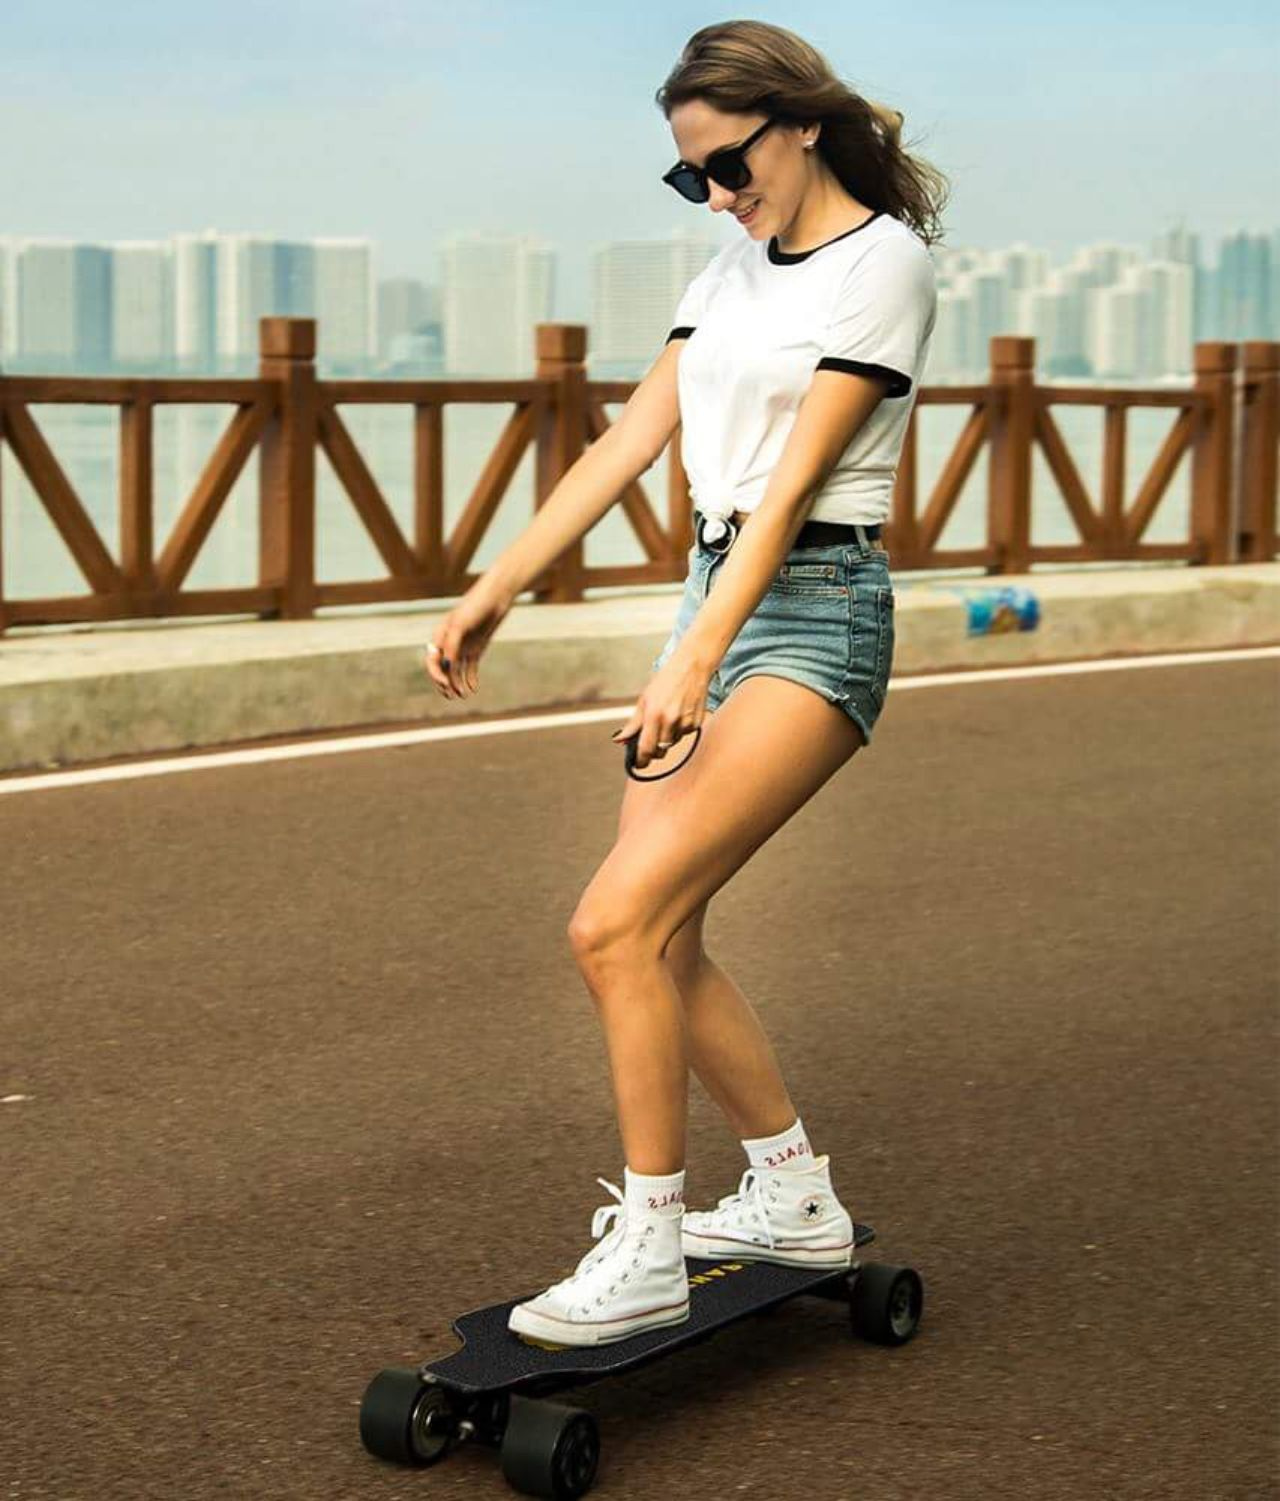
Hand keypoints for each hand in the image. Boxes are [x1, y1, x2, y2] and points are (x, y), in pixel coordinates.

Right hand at [422, 575, 514, 698]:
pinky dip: (470, 679)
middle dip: (445, 683)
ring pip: (455, 671)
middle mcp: (449, 643)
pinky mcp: (475, 649)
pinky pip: (470, 668)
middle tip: (452, 695)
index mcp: (440, 635)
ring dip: (457, 684)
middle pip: (442, 669)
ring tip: (464, 696)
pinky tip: (473, 689)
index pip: (432, 660)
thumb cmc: (475, 607)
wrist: (496, 597)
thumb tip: (447, 665)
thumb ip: (452, 644)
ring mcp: (462, 647)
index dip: (436, 674)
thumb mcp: (461, 624)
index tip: (445, 684)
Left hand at [610, 652, 712, 771]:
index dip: (640, 760)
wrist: (691, 667)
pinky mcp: (697, 723)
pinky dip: (680, 730)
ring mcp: (685, 723)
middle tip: (650, 741)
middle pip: (660, 750)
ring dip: (667, 737)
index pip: (645, 748)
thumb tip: (619, 740)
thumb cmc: (665, 681)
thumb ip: (633, 724)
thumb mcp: (644, 700)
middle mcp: (670, 721)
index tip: (638, 764)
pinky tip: (680, 713)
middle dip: (653, 750)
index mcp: (653, 714)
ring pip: (672, 743)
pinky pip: (685, 735)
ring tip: (667, 716)